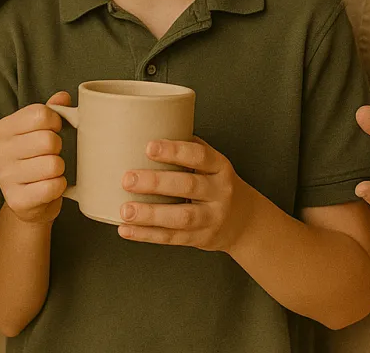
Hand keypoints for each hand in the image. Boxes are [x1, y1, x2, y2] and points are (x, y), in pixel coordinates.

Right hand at [0, 92, 70, 224]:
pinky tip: (49, 186)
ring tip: (50, 171)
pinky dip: (59, 187)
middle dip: (58, 148)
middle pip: (48, 140)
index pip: (40, 114)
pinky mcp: (16, 200)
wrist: (29, 202)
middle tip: (52, 154)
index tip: (55, 130)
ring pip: (53, 165)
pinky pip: (52, 187)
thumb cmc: (36, 159)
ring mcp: (4, 177)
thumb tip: (63, 97)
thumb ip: (50, 111)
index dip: (56, 122)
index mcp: (3, 128)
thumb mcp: (39, 131)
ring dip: (59, 169)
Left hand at [118, 137, 255, 251]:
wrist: (244, 221)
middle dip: (155, 183)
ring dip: (150, 214)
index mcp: (219, 167)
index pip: (200, 156)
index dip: (175, 152)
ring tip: (125, 210)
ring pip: (181, 217)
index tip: (149, 147)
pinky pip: (172, 238)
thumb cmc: (215, 183)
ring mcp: (212, 218)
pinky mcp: (201, 238)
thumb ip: (185, 150)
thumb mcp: (211, 164)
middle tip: (127, 179)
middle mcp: (219, 192)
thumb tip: (143, 130)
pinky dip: (147, 235)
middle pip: (188, 186)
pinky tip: (126, 229)